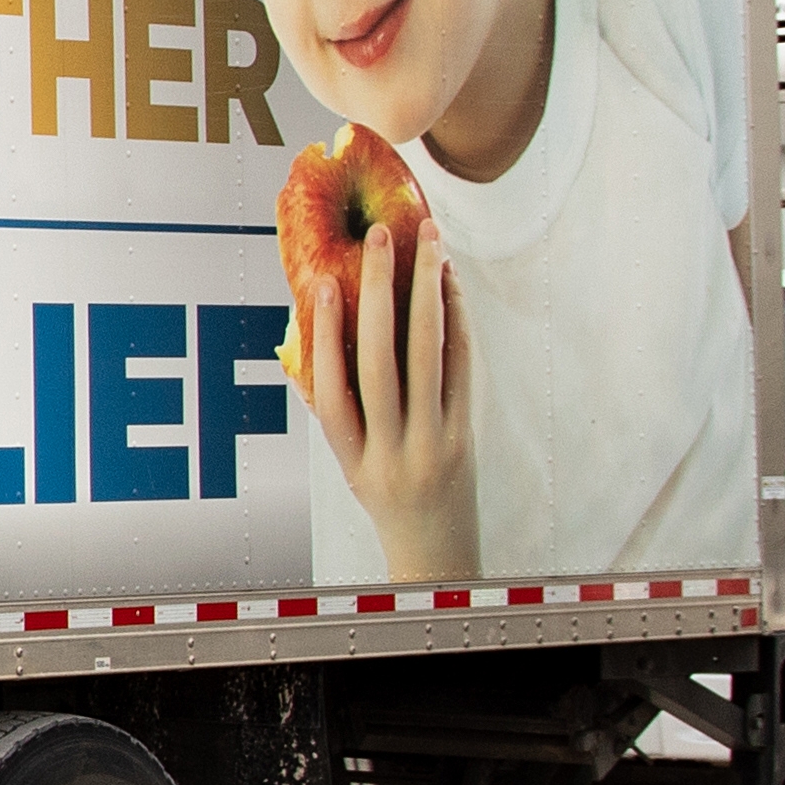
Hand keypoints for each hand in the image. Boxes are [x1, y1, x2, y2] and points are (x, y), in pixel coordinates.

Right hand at [298, 245, 477, 577]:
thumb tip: (314, 337)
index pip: (332, 387)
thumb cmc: (382, 495)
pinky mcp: (470, 431)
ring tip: (428, 242)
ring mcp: (436, 439)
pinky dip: (456, 320)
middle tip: (380, 238)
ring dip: (428, 291)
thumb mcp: (348, 460)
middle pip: (383, 359)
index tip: (322, 283)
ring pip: (430, 355)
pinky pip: (464, 367)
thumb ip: (335, 405)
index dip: (324, 333)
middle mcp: (393, 448)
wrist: (436, 546)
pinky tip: (448, 284)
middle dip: (380, 292)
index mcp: (351, 455)